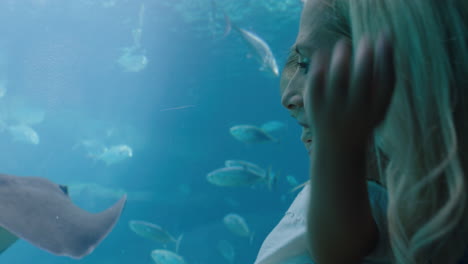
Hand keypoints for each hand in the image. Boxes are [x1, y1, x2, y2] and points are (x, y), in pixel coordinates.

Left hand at [304, 32, 395, 150]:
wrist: (336, 147)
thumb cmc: (362, 117)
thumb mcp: (378, 103)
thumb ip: (384, 76)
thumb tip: (386, 39)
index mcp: (377, 111)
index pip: (387, 82)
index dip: (387, 58)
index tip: (385, 37)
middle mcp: (356, 112)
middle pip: (362, 82)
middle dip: (365, 58)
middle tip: (366, 39)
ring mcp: (334, 111)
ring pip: (338, 81)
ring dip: (341, 59)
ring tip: (343, 44)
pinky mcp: (315, 109)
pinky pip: (316, 84)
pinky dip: (318, 67)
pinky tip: (322, 53)